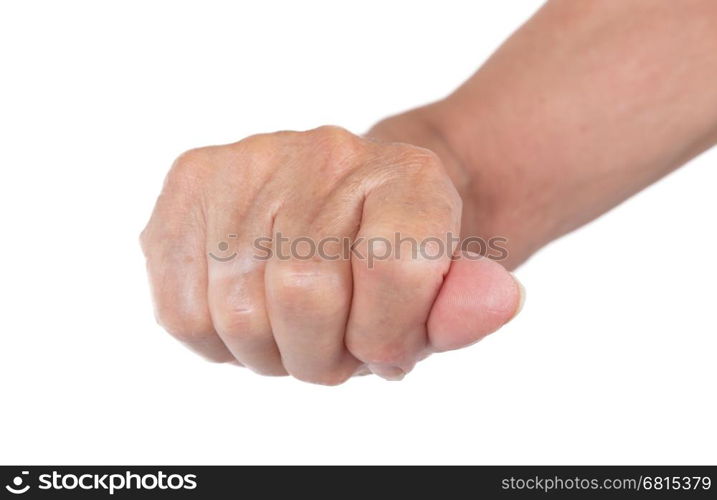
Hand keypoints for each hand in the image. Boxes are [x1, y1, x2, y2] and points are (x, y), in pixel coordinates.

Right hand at [141, 126, 522, 384]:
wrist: (345, 207)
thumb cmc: (392, 262)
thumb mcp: (441, 295)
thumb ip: (464, 307)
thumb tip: (499, 301)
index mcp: (410, 175)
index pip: (395, 269)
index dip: (387, 335)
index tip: (384, 343)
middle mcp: (329, 152)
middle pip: (304, 294)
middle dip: (319, 357)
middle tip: (329, 344)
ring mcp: (253, 159)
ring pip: (236, 313)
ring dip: (268, 353)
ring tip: (288, 326)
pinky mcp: (191, 180)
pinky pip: (182, 311)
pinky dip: (217, 341)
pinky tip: (246, 312)